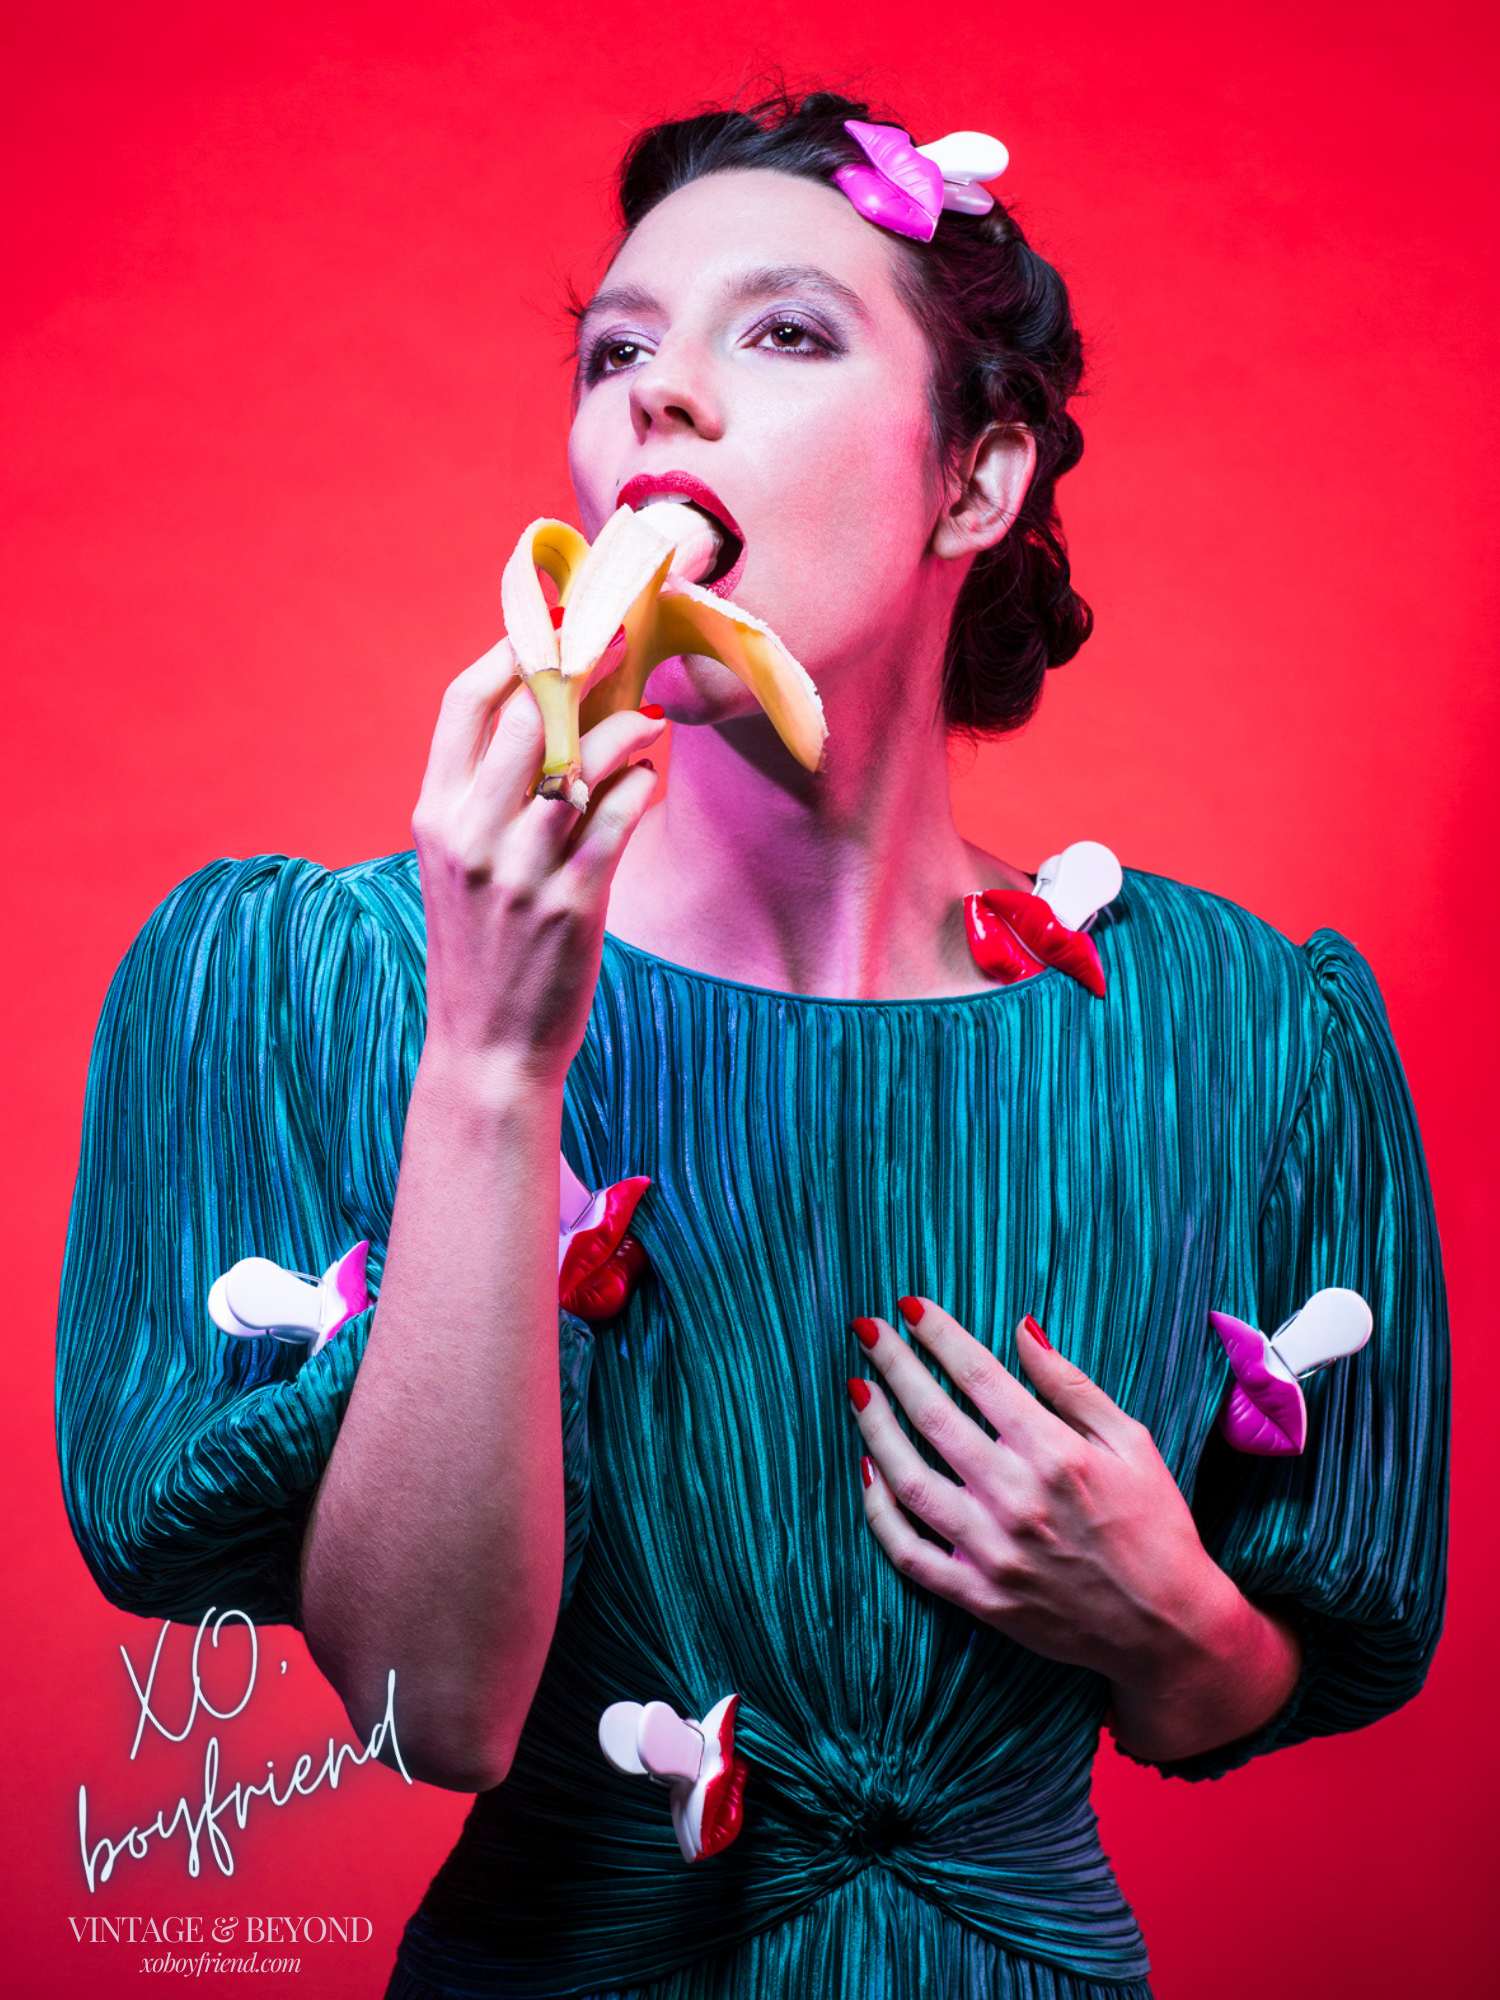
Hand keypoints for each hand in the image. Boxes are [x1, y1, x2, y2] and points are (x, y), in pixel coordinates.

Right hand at [412, 639, 665, 1090]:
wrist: (487, 1049)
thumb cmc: (481, 951)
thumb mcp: (459, 867)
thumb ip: (484, 800)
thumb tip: (544, 723)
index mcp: (435, 816)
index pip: (464, 703)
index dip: (511, 651)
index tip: (553, 626)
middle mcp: (471, 835)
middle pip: (528, 715)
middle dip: (580, 671)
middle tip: (621, 650)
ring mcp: (521, 870)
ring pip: (581, 760)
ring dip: (625, 730)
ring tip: (648, 724)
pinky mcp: (572, 903)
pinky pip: (617, 818)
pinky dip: (640, 786)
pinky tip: (648, 780)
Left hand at [847, 1298, 1300, 1759]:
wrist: (1167, 1629)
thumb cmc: (1155, 1523)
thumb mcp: (1130, 1441)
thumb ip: (1069, 1384)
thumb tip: (1020, 1328)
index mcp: (1055, 1453)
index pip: (977, 1375)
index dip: (937, 1334)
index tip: (909, 1307)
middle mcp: (1016, 1498)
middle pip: (932, 1416)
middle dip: (893, 1364)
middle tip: (866, 1329)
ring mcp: (991, 1552)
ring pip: (907, 1479)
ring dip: (874, 1427)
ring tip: (858, 1390)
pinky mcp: (978, 1596)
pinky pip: (908, 1552)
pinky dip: (879, 1510)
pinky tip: (870, 1470)